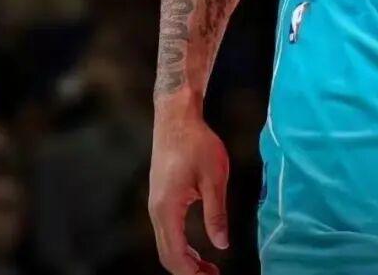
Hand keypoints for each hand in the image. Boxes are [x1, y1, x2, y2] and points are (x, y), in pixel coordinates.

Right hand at [149, 104, 229, 274]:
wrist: (176, 118)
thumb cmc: (197, 143)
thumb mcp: (214, 177)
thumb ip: (216, 213)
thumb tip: (222, 243)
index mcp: (168, 209)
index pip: (176, 254)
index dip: (193, 272)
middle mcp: (156, 211)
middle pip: (167, 254)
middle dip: (188, 271)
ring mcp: (155, 205)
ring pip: (165, 245)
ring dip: (184, 260)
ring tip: (208, 268)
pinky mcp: (160, 198)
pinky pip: (166, 232)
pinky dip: (180, 246)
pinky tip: (197, 249)